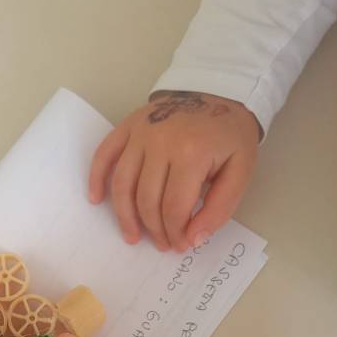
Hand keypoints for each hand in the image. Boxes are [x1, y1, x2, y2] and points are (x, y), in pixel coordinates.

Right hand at [89, 90, 259, 252]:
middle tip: (163, 243)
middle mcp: (160, 142)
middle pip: (146, 201)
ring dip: (125, 216)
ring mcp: (140, 133)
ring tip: (133, 236)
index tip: (181, 245)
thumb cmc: (230, 135)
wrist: (218, 91)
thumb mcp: (241, 171)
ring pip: (122, 185)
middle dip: (154, 230)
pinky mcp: (127, 126)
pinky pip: (104, 155)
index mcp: (191, 153)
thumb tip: (193, 240)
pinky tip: (96, 200)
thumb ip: (220, 208)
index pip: (173, 208)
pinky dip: (96, 178)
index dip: (176, 233)